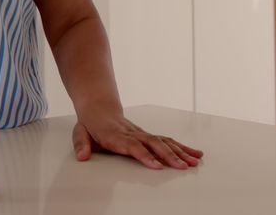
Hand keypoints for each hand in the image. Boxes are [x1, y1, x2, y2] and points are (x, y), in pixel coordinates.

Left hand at [72, 113, 203, 169]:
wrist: (99, 109)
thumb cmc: (91, 124)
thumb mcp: (80, 132)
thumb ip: (81, 144)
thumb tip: (82, 156)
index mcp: (115, 135)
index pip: (132, 146)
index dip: (144, 155)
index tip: (156, 166)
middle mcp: (132, 134)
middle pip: (152, 144)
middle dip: (168, 156)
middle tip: (182, 167)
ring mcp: (142, 134)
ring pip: (163, 142)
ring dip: (179, 152)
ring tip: (193, 163)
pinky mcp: (148, 135)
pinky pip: (167, 141)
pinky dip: (182, 147)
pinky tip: (195, 154)